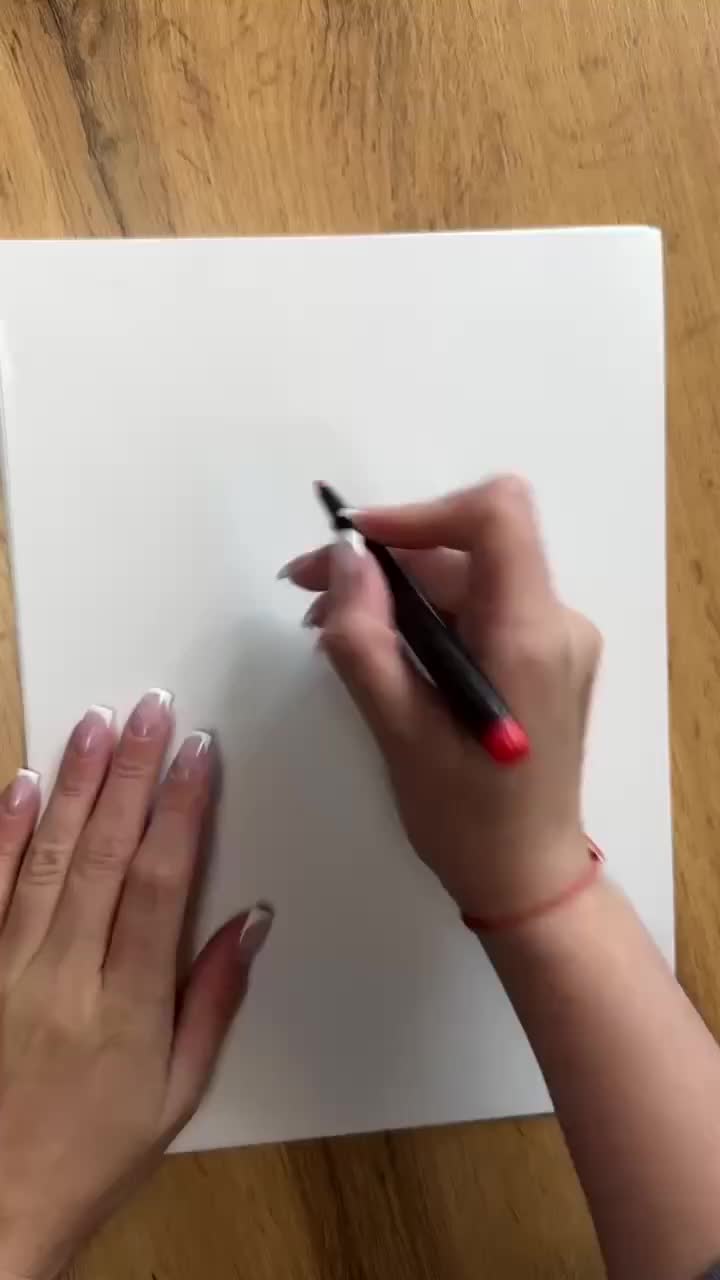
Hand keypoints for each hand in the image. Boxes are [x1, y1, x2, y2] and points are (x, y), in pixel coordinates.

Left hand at [0, 691, 271, 1279]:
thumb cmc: (94, 1152)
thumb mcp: (179, 1093)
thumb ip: (214, 999)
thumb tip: (251, 920)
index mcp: (126, 1007)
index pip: (159, 884)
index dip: (182, 811)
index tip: (199, 753)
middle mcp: (63, 977)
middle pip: (102, 855)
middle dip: (133, 774)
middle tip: (154, 709)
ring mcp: (7, 970)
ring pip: (44, 859)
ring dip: (75, 785)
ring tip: (98, 722)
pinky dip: (2, 834)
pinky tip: (21, 784)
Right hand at [282, 477, 599, 918]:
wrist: (525, 877)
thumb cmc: (466, 818)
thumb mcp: (399, 732)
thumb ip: (365, 640)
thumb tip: (344, 560)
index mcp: (530, 634)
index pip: (496, 515)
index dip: (419, 513)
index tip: (353, 546)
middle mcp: (555, 621)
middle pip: (468, 549)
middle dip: (385, 560)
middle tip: (306, 590)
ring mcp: (553, 638)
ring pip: (467, 578)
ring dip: (395, 592)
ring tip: (328, 626)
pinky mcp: (541, 657)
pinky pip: (477, 610)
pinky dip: (422, 618)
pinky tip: (376, 648)